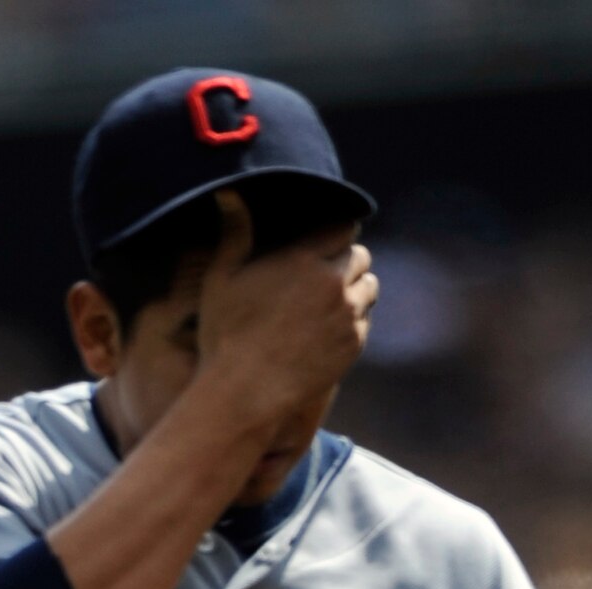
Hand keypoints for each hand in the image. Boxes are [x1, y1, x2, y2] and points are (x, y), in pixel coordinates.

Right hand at [197, 190, 378, 423]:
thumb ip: (234, 232)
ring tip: (331, 300)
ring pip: (369, 287)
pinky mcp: (353, 345)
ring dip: (355, 289)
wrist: (244, 394)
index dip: (336, 233)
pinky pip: (365, 321)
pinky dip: (354, 320)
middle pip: (360, 256)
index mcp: (303, 259)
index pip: (343, 227)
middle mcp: (332, 283)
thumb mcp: (221, 279)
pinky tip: (329, 328)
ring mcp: (347, 315)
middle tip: (325, 274)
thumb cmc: (225, 335)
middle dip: (346, 261)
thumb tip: (229, 190)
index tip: (326, 242)